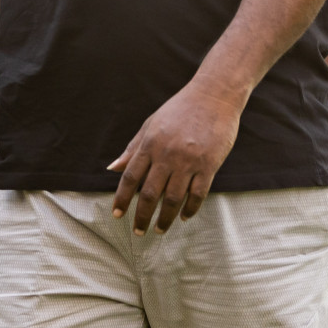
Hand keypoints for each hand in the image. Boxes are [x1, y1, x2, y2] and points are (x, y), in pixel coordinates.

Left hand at [108, 80, 241, 234]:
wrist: (214, 96)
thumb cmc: (179, 109)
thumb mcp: (151, 124)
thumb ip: (132, 148)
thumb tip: (113, 168)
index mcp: (150, 143)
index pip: (131, 177)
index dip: (122, 198)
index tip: (117, 214)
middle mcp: (167, 154)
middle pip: (149, 194)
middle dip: (141, 216)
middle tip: (138, 231)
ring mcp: (189, 161)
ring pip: (173, 199)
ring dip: (164, 219)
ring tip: (159, 230)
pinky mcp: (209, 165)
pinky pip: (197, 194)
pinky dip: (190, 209)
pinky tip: (183, 217)